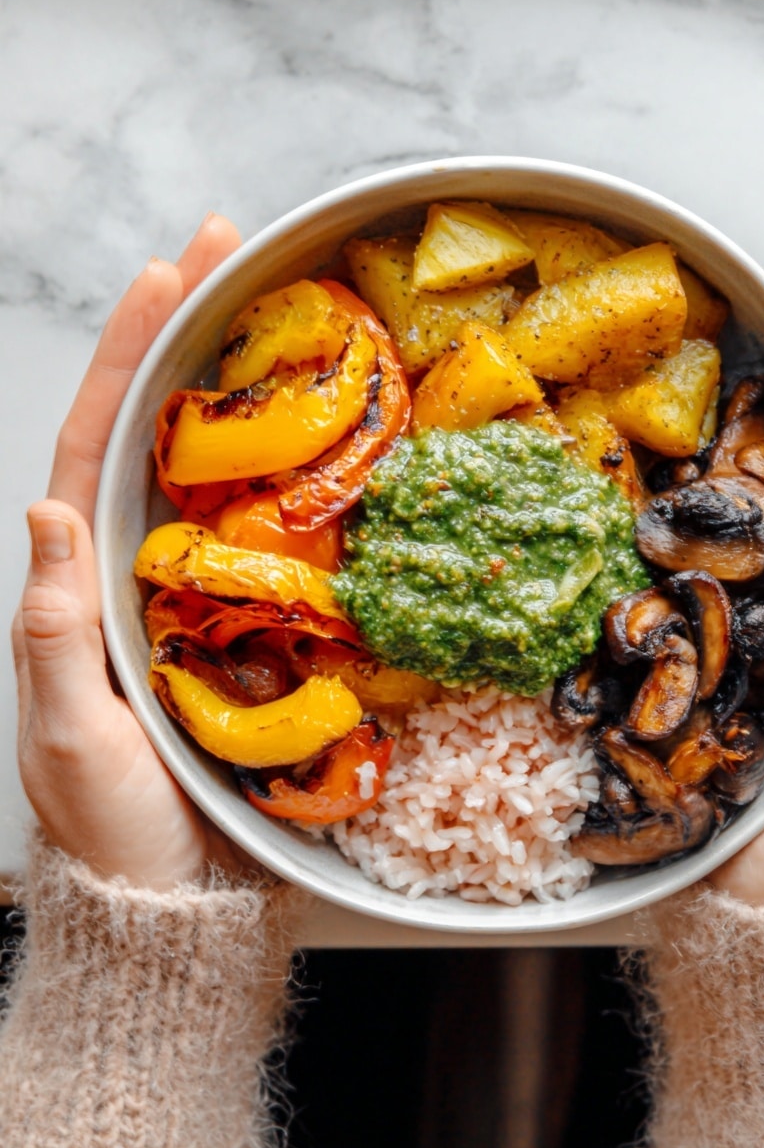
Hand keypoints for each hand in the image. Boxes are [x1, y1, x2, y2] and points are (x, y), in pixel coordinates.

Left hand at [12, 214, 245, 889]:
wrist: (180, 896)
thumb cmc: (115, 829)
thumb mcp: (71, 737)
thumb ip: (53, 632)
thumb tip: (49, 511)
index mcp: (84, 583)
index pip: (97, 445)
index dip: (127, 355)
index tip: (165, 273)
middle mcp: (138, 571)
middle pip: (155, 432)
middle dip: (183, 335)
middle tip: (228, 250)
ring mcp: (197, 594)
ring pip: (215, 472)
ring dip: (240, 390)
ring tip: (281, 312)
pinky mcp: (254, 626)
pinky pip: (274, 538)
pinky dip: (295, 479)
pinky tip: (331, 439)